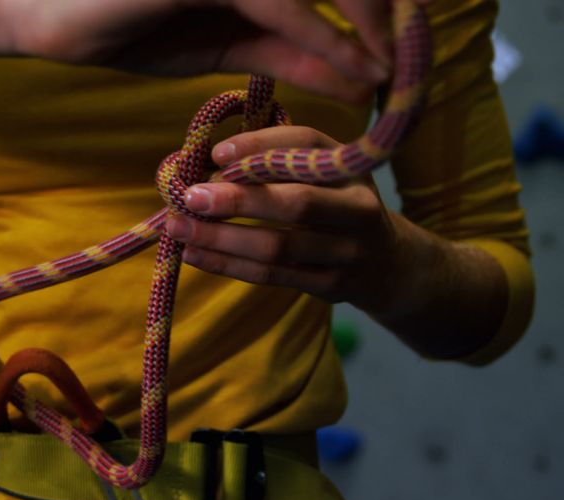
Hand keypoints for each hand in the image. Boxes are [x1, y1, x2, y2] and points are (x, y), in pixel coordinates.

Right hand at [12, 0, 424, 101]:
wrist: (50, 21)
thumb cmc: (128, 26)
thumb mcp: (227, 47)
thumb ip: (291, 53)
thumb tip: (360, 77)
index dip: (377, 12)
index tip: (410, 53)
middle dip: (389, 12)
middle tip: (420, 63)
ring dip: (372, 21)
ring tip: (401, 71)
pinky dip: (323, 33)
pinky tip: (355, 66)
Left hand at [163, 126, 419, 315]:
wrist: (390, 264)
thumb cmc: (335, 204)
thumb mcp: (322, 173)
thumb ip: (277, 160)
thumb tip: (207, 161)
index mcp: (350, 167)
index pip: (306, 145)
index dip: (260, 145)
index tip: (216, 152)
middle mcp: (357, 207)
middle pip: (296, 203)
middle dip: (239, 200)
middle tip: (189, 197)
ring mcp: (347, 251)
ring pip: (278, 247)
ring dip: (222, 239)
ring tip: (178, 228)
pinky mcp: (331, 285)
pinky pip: (272, 276)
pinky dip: (228, 265)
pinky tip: (193, 254)